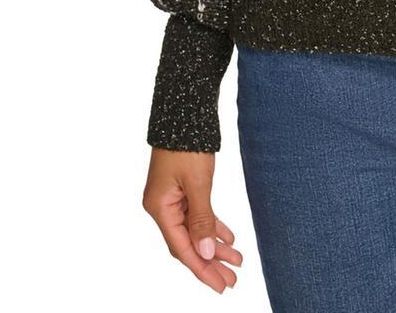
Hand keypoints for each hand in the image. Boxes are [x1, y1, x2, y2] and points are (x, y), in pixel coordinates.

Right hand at [142, 147, 243, 292]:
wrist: (184, 111)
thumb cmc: (187, 143)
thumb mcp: (198, 182)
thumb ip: (202, 218)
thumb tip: (206, 252)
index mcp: (160, 208)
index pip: (182, 248)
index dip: (202, 269)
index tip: (221, 285)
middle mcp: (162, 207)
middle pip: (188, 243)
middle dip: (210, 263)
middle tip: (232, 280)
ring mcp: (172, 198)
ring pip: (195, 230)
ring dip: (214, 246)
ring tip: (236, 262)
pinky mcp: (182, 189)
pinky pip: (198, 215)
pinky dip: (212, 226)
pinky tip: (228, 238)